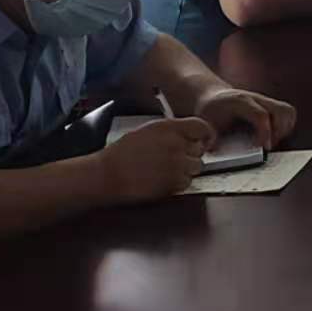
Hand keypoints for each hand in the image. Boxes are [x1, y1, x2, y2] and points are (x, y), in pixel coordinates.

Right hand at [96, 117, 212, 202]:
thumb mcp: (147, 131)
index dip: (205, 135)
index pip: (202, 127)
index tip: (202, 142)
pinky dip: (178, 183)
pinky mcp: (173, 182)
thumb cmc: (121, 153)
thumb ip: (170, 132)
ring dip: (186, 170)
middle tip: (174, 160)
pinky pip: (187, 182)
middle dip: (190, 155)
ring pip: (197, 167)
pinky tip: (162, 180)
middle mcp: (176, 143)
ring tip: (166, 171)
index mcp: (169, 127)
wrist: (106, 174)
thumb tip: (187, 136)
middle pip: (200, 150)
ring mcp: (176, 163)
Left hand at [192, 86, 297, 149]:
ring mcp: (265, 100)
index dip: (265, 133)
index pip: (261, 115)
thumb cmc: (209, 112)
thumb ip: (209, 137)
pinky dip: (286, 126)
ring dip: (284, 129)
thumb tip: (213, 150)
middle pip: (282, 111)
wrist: (212, 96)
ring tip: (270, 141)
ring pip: (288, 111)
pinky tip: (272, 136)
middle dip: (279, 132)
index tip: (263, 148)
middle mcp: (256, 98)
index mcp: (239, 101)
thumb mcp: (204, 122)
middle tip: (267, 146)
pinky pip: (288, 113)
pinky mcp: (271, 104)